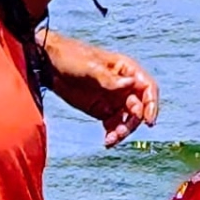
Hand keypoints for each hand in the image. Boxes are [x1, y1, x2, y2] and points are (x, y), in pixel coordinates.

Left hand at [42, 32, 159, 147]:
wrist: (48, 64)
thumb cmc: (70, 57)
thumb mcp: (89, 66)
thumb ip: (109, 78)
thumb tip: (131, 84)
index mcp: (126, 70)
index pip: (148, 88)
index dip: (152, 105)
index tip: (148, 121)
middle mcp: (124, 86)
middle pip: (140, 108)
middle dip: (133, 122)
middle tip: (121, 132)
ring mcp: (114, 99)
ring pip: (128, 120)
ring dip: (123, 131)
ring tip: (111, 139)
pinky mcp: (103, 111)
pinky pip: (114, 126)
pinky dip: (113, 136)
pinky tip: (107, 142)